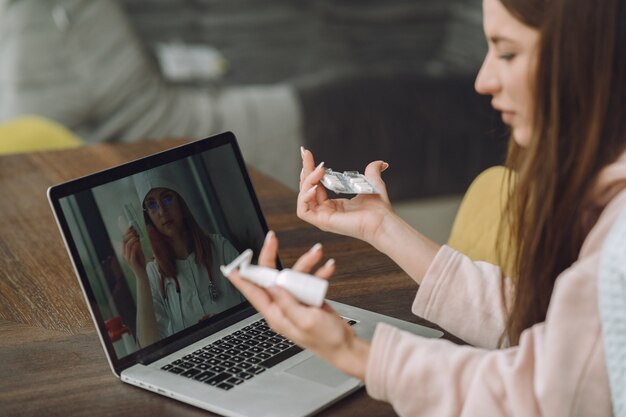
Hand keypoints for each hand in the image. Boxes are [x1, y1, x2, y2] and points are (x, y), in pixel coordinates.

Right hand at [122, 226, 145, 274]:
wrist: (142, 275)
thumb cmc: (140, 263)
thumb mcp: (139, 252)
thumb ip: (137, 245)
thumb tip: (136, 236)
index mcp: (124, 252)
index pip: (124, 240)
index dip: (127, 233)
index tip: (132, 227)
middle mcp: (124, 255)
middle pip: (125, 241)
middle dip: (130, 234)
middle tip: (135, 231)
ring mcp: (127, 258)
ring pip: (128, 245)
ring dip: (133, 239)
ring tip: (137, 236)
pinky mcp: (132, 261)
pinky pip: (132, 252)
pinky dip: (135, 246)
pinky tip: (138, 242)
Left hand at [226, 231, 370, 379]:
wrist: (346, 346)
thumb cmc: (327, 341)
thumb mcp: (305, 321)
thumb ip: (287, 303)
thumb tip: (272, 287)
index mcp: (276, 315)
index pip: (253, 293)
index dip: (241, 279)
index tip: (232, 266)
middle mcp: (283, 307)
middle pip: (271, 276)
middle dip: (272, 256)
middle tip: (272, 240)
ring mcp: (295, 301)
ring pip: (293, 275)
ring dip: (306, 263)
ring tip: (317, 253)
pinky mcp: (308, 298)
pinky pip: (309, 280)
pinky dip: (319, 272)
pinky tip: (328, 267)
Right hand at [297, 147, 394, 243]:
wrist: (382, 221)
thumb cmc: (379, 209)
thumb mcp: (372, 183)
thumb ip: (372, 171)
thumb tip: (381, 163)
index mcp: (335, 205)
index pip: (316, 185)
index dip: (311, 170)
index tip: (308, 154)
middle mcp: (327, 211)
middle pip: (307, 189)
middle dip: (305, 170)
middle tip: (306, 154)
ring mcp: (323, 217)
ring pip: (303, 198)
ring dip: (307, 181)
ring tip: (319, 170)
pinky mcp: (322, 222)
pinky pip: (303, 211)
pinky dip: (304, 197)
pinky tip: (315, 186)